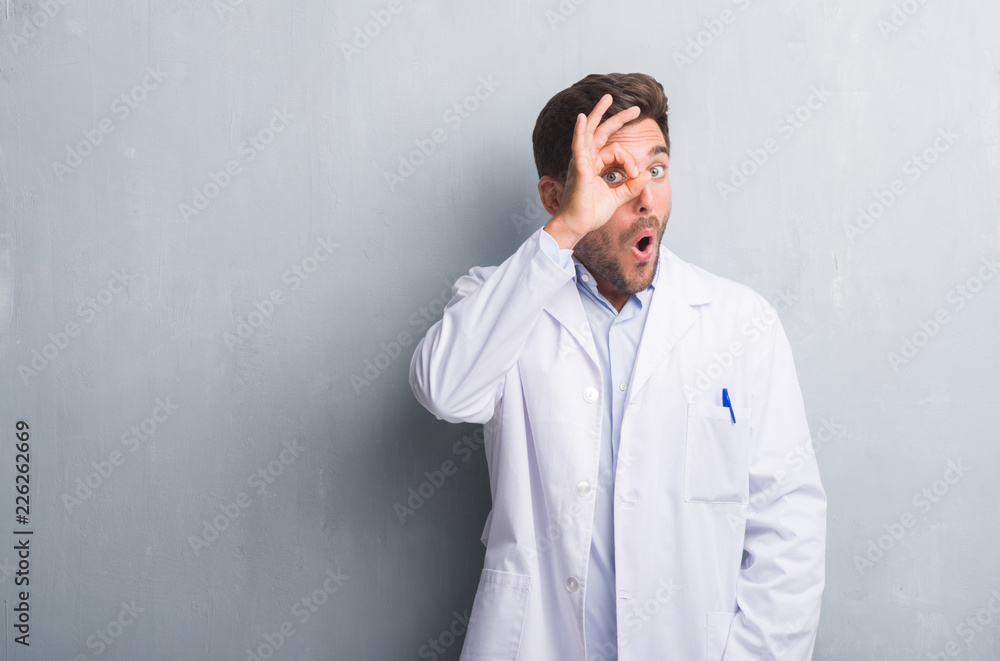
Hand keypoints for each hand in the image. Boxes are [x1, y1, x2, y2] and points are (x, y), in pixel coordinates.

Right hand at [543, 94, 652, 248]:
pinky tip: (581, 118)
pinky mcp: (578, 169)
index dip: (629, 161)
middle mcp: (585, 160)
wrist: (576, 226)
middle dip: (617, 118)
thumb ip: (631, 187)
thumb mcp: (616, 198)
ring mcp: (580, 162)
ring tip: (608, 98)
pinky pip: (578, 146)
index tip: (635, 175)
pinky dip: (579, 131)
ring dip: (599, 114)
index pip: (615, 151)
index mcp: (593, 166)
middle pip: (601, 132)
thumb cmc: (590, 214)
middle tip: (635, 109)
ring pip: (590, 132)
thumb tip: (647, 175)